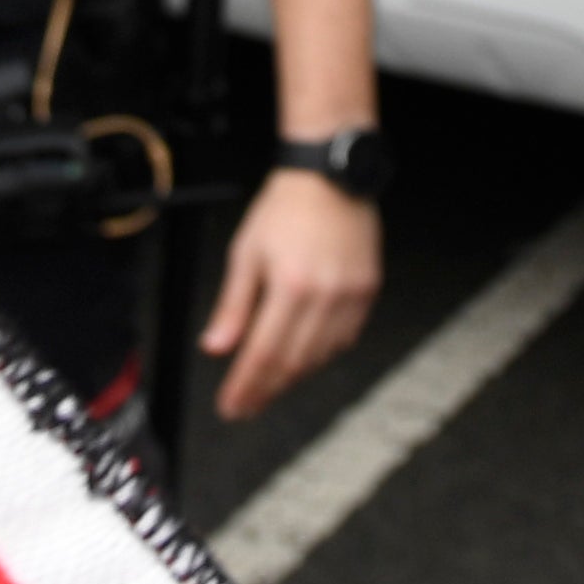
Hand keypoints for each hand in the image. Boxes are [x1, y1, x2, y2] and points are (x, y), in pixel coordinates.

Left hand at [202, 167, 382, 419]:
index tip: (231, 407)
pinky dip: (321, 353)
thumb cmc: (284, 209)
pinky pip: (344, 339)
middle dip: (265, 390)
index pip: (263, 354)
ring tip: (268, 384)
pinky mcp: (368, 291)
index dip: (245, 387)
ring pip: (320, 356)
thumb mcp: (246, 253)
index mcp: (290, 286)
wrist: (330, 176)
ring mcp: (351, 295)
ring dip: (292, 376)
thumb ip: (232, 306)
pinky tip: (303, 355)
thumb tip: (215, 347)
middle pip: (293, 363)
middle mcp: (325, 296)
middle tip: (245, 405)